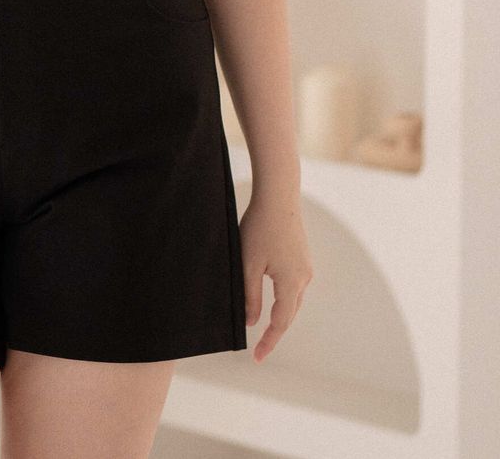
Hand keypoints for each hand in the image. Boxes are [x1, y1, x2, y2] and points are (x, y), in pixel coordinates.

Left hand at [239, 187, 313, 362]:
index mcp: (291, 283)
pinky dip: (283, 296)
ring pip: (292, 299)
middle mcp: (304, 278)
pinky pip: (294, 284)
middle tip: (258, 348)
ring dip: (280, 313)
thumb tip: (252, 323)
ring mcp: (306, 266)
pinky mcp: (302, 256)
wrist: (278, 195)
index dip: (269, 342)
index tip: (257, 358)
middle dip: (275, 330)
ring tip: (264, 326)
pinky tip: (272, 294)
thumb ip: (250, 295)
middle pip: (289, 313)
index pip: (280, 323)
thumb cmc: (259, 227)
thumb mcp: (248, 263)